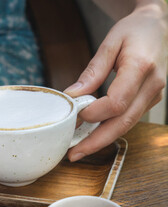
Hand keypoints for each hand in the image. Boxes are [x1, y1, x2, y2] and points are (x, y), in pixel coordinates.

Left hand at [64, 1, 167, 160]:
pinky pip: (128, 119)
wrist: (157, 28)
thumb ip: (93, 71)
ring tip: (78, 149)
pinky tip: (92, 135)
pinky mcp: (149, 100)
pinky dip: (109, 129)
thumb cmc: (133, 32)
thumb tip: (73, 95)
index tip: (73, 115)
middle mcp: (152, 86)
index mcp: (141, 67)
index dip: (93, 113)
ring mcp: (154, 96)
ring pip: (126, 125)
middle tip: (73, 155)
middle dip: (96, 142)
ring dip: (101, 139)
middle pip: (123, 123)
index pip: (117, 102)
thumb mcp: (110, 43)